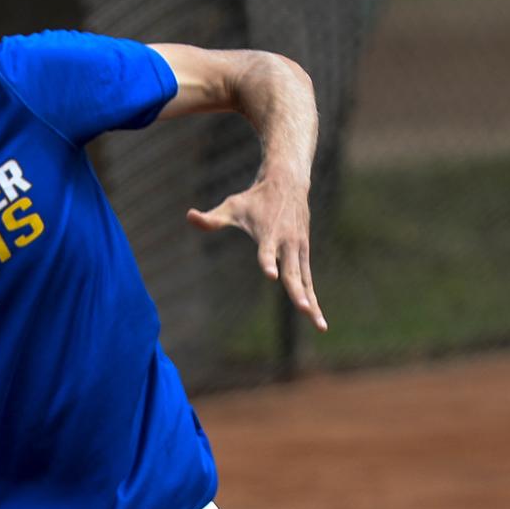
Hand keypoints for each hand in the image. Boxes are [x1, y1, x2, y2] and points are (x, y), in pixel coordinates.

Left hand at [188, 176, 326, 331]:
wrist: (287, 182)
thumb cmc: (255, 198)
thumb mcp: (232, 206)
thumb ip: (212, 219)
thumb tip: (189, 217)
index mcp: (269, 234)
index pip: (266, 251)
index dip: (268, 262)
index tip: (271, 275)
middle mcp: (287, 244)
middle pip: (292, 272)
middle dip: (297, 291)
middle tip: (303, 308)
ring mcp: (298, 250)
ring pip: (306, 281)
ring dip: (312, 303)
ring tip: (320, 326)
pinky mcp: (304, 254)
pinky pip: (309, 281)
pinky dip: (314, 299)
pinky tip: (318, 320)